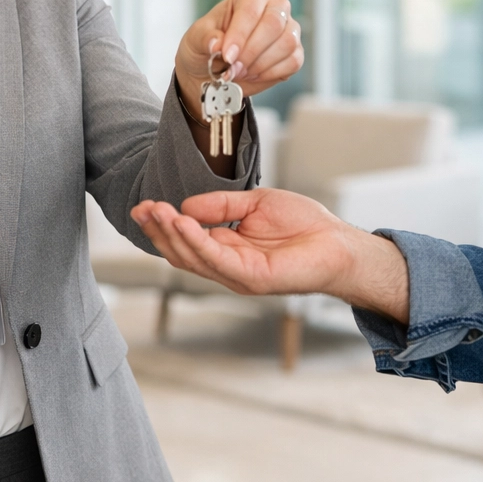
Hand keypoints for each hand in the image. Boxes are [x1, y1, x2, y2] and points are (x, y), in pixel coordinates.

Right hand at [129, 188, 409, 321]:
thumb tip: (186, 206)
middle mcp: (227, 265)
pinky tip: (183, 222)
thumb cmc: (304, 225)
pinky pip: (217, 260)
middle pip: (181, 252)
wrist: (339, 243)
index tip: (144, 205)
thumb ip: (221, 205)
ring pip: (193, 258)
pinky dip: (197, 242)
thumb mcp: (255, 203)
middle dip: (158, 230)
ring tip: (157, 211)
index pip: (184, 239)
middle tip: (143, 208)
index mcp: (226, 248)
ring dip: (171, 234)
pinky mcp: (252, 278)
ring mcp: (237, 275)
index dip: (162, 223)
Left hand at [174, 0, 302, 109]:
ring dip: (260, 64)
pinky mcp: (295, 51)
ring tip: (240, 71)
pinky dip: (270, 73)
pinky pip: (293, 61)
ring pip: (287, 43)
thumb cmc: (207, 46)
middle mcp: (275, 7)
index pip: (251, 9)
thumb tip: (217, 44)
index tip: (227, 56)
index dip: (240, 34)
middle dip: (251, 52)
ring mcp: (289, 28)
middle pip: (274, 24)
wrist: (214, 69)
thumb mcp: (195, 39)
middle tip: (232, 68)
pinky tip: (253, 74)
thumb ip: (204, 39)